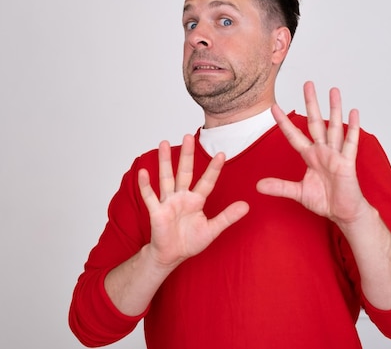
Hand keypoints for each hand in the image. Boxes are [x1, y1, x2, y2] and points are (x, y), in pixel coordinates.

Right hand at [138, 134, 248, 267]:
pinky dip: (146, 185)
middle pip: (185, 172)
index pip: (207, 181)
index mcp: (196, 200)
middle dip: (186, 155)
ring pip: (166, 178)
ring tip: (164, 143)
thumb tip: (247, 206)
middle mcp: (182, 197)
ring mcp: (168, 202)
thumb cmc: (190, 241)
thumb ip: (227, 217)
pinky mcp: (156, 212)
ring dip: (165, 161)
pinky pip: (150, 197)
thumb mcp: (212, 230)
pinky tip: (144, 172)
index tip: (222, 154)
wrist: (172, 255)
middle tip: (188, 136)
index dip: (214, 168)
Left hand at [257, 81, 368, 224]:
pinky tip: (354, 112)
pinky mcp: (347, 163)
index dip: (284, 122)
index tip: (274, 108)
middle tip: (308, 84)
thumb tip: (258, 186)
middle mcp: (323, 151)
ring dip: (334, 108)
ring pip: (334, 127)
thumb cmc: (325, 201)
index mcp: (310, 157)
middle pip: (315, 122)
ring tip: (333, 90)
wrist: (344, 213)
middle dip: (311, 103)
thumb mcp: (298, 193)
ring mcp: (336, 155)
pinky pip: (350, 143)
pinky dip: (353, 127)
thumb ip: (280, 187)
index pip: (294, 135)